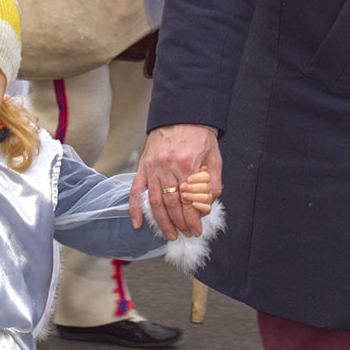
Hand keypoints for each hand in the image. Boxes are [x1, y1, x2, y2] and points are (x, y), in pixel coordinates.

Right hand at [129, 124, 221, 239]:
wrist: (182, 115)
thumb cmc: (199, 136)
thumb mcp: (213, 158)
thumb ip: (212, 182)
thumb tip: (207, 205)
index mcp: (187, 165)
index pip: (189, 200)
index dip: (193, 219)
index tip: (196, 230)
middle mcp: (167, 168)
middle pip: (172, 204)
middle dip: (180, 223)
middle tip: (186, 234)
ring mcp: (153, 169)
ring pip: (155, 202)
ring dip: (162, 221)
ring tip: (169, 234)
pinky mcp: (143, 167)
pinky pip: (136, 191)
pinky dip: (135, 209)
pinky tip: (138, 223)